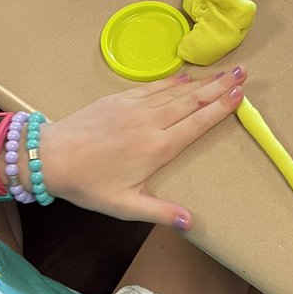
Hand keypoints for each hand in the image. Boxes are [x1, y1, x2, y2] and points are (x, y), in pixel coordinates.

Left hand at [35, 68, 245, 226]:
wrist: (49, 157)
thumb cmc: (88, 185)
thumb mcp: (124, 206)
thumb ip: (160, 212)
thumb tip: (191, 223)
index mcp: (156, 148)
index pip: (197, 123)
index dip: (220, 108)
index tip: (240, 94)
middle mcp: (150, 122)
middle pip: (192, 101)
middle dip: (219, 86)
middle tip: (243, 72)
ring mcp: (134, 107)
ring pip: (175, 91)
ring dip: (201, 80)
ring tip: (223, 71)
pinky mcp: (118, 99)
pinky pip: (152, 87)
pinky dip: (172, 81)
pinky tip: (184, 76)